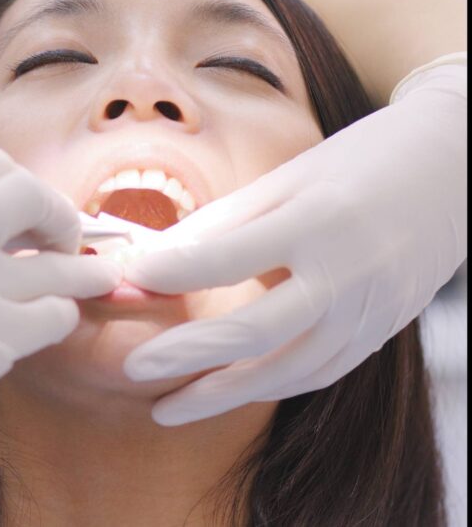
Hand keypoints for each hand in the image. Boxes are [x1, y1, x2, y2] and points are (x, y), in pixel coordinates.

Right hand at [0, 147, 119, 490]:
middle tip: (69, 241)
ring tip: (99, 278)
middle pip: (31, 195)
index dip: (26, 187)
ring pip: (57, 266)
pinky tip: (50, 324)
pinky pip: (55, 316)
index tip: (34, 215)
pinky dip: (61, 319)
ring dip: (85, 273)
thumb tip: (17, 223)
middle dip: (62, 216)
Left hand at [122, 62, 466, 424]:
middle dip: (189, 354)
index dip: (176, 271)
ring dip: (224, 393)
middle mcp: (348, 272)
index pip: (231, 256)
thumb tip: (154, 257)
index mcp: (317, 219)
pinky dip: (269, 384)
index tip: (132, 278)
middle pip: (257, 329)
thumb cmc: (356, 164)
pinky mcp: (382, 330)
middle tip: (136, 369)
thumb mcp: (286, 178)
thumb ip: (222, 222)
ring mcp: (371, 309)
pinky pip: (320, 371)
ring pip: (289, 369)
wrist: (450, 169)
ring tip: (169, 406)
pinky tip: (227, 391)